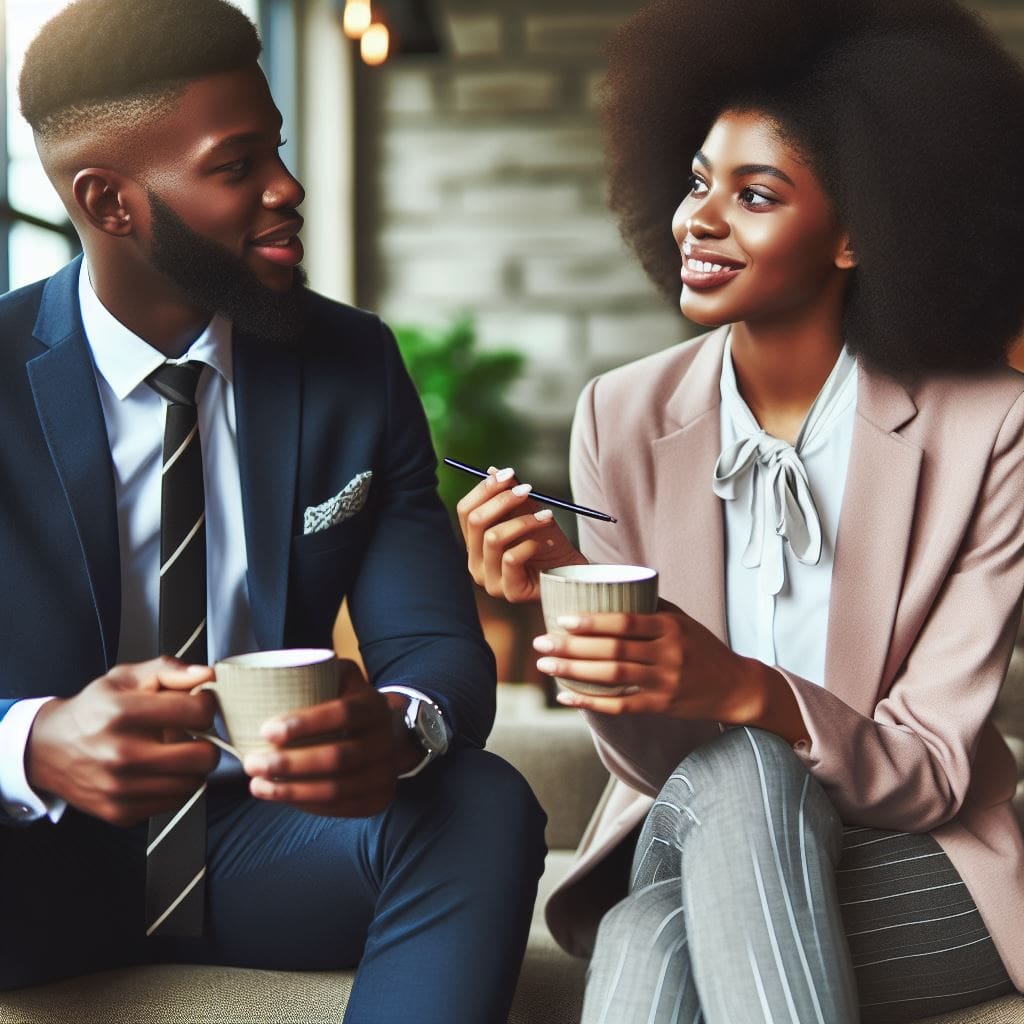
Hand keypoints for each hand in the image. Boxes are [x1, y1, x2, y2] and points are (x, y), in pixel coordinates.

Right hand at [26, 657, 219, 826]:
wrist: (49, 749)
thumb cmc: (93, 711)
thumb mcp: (125, 678)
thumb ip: (169, 670)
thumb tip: (206, 675)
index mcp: (123, 713)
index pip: (196, 712)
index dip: (205, 705)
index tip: (198, 705)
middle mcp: (121, 754)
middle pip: (202, 757)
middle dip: (206, 742)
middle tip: (193, 734)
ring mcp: (121, 788)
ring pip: (193, 783)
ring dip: (192, 767)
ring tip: (173, 752)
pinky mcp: (121, 812)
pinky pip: (175, 801)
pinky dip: (175, 786)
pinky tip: (159, 771)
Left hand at [241, 659, 398, 817]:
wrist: (390, 734)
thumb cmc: (351, 703)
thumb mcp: (343, 677)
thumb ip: (315, 670)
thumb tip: (264, 673)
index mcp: (374, 706)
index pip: (343, 714)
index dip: (305, 724)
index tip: (267, 730)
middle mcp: (385, 741)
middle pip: (337, 757)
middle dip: (289, 764)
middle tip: (252, 763)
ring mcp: (384, 774)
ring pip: (335, 789)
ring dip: (291, 791)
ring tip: (257, 784)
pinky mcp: (378, 800)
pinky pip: (339, 808)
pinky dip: (306, 805)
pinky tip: (281, 796)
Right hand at [456, 466, 585, 602]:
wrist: (573, 574)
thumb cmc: (549, 545)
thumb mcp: (530, 514)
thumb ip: (512, 496)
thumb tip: (492, 470)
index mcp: (476, 543)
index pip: (466, 510)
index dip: (484, 489)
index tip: (508, 473)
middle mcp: (476, 563)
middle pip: (476, 521)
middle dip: (503, 500)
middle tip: (528, 489)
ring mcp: (490, 580)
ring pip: (493, 538)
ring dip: (523, 521)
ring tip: (547, 516)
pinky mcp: (509, 591)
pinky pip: (511, 559)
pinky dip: (530, 544)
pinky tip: (546, 544)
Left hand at [533, 610, 767, 721]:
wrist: (735, 686)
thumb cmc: (702, 647)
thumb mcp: (682, 620)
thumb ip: (649, 606)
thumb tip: (609, 583)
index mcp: (670, 627)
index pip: (625, 622)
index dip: (592, 621)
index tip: (563, 619)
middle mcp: (668, 654)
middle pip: (612, 650)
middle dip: (572, 647)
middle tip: (541, 643)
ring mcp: (665, 682)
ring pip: (612, 677)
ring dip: (574, 672)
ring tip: (546, 666)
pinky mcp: (662, 706)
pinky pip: (621, 705)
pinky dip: (591, 702)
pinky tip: (566, 696)